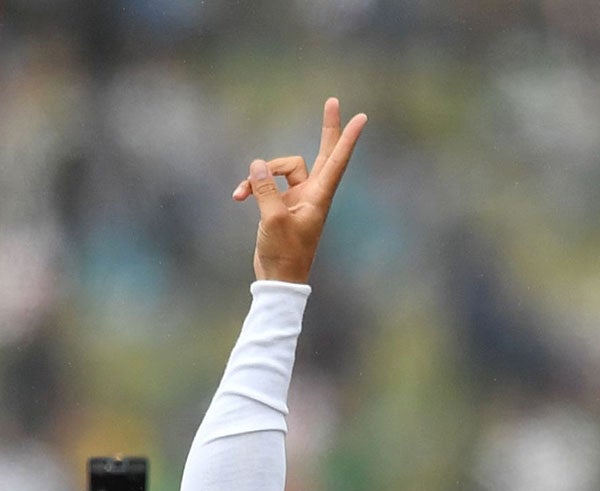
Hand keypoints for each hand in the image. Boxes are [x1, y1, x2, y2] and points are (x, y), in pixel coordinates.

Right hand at [230, 98, 365, 284]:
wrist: (277, 280)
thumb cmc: (283, 254)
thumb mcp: (272, 219)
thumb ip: (265, 188)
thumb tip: (257, 164)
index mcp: (319, 197)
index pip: (337, 160)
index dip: (347, 138)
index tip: (361, 117)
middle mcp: (312, 193)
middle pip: (323, 154)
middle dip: (326, 129)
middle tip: (333, 102)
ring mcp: (297, 198)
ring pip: (281, 169)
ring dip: (260, 176)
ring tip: (242, 193)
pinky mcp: (281, 205)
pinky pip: (267, 184)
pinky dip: (253, 187)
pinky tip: (238, 196)